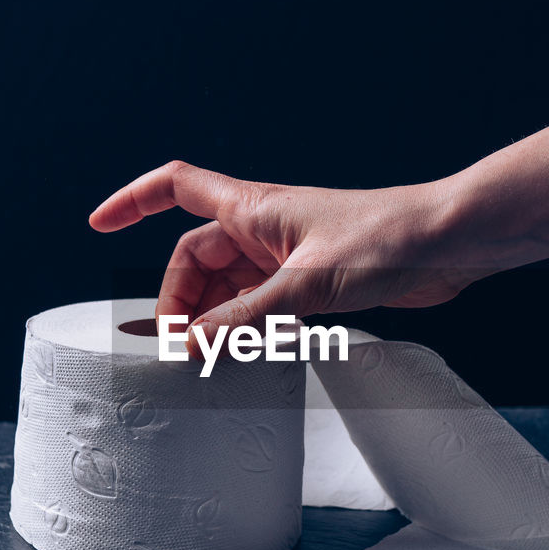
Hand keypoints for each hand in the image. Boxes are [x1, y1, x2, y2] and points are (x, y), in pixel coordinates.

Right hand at [88, 161, 476, 342]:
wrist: (451, 242)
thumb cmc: (388, 238)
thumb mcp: (309, 283)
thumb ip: (249, 318)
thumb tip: (192, 346)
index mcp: (253, 209)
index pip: (175, 189)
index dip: (132, 201)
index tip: (97, 224)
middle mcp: (263, 230)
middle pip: (195, 261)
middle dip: (178, 301)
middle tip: (176, 348)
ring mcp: (286, 258)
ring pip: (227, 290)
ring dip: (212, 322)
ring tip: (205, 361)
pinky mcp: (313, 285)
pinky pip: (260, 308)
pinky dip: (245, 331)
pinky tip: (244, 357)